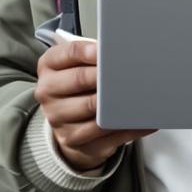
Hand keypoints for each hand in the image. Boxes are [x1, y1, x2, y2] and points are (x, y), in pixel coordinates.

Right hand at [35, 36, 154, 170]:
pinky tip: (143, 120)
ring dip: (117, 102)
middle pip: (78, 80)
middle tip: (126, 71)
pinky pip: (106, 135)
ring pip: (92, 109)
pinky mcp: (75, 141)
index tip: (103, 51)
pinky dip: (128, 127)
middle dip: (104, 74)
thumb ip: (92, 55)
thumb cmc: (76, 86)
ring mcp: (59, 120)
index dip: (86, 51)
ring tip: (139, 94)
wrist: (65, 121)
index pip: (66, 54)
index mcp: (48, 68)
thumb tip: (121, 53)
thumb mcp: (76, 64)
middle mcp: (48, 93)